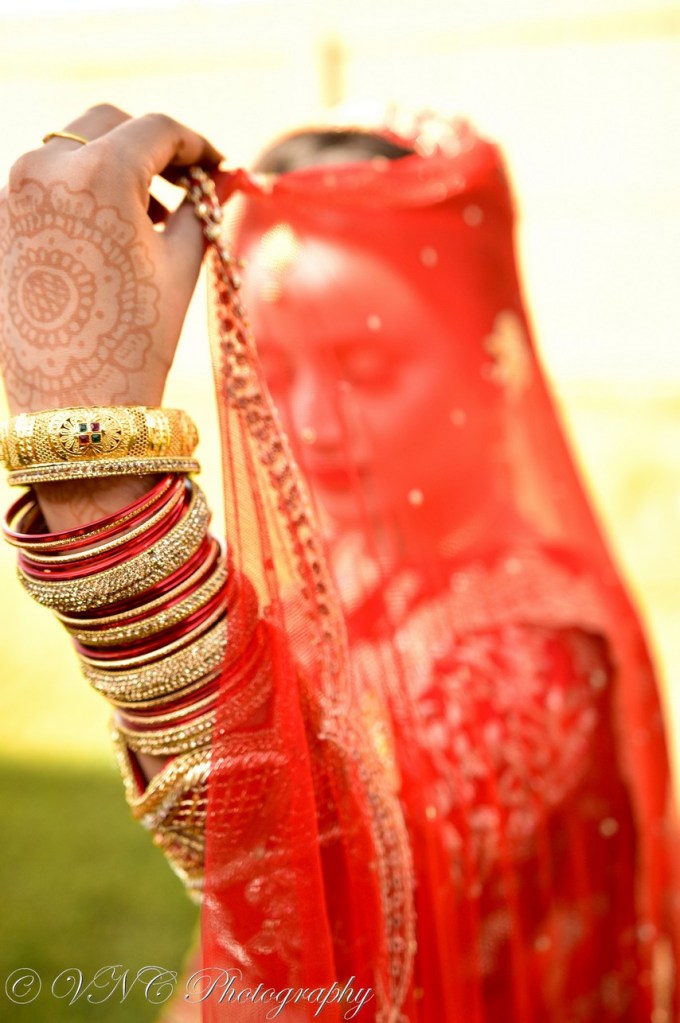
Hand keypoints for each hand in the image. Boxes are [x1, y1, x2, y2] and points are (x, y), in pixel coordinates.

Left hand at [0, 104, 222, 414]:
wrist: (76, 404)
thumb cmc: (137, 339)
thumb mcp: (181, 266)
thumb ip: (201, 209)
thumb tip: (218, 181)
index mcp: (99, 172)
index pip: (157, 129)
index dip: (197, 145)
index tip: (218, 168)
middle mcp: (44, 168)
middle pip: (107, 125)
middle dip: (152, 147)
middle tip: (185, 184)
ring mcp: (12, 196)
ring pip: (71, 152)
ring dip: (115, 168)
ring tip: (152, 219)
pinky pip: (46, 188)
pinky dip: (82, 196)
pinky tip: (112, 237)